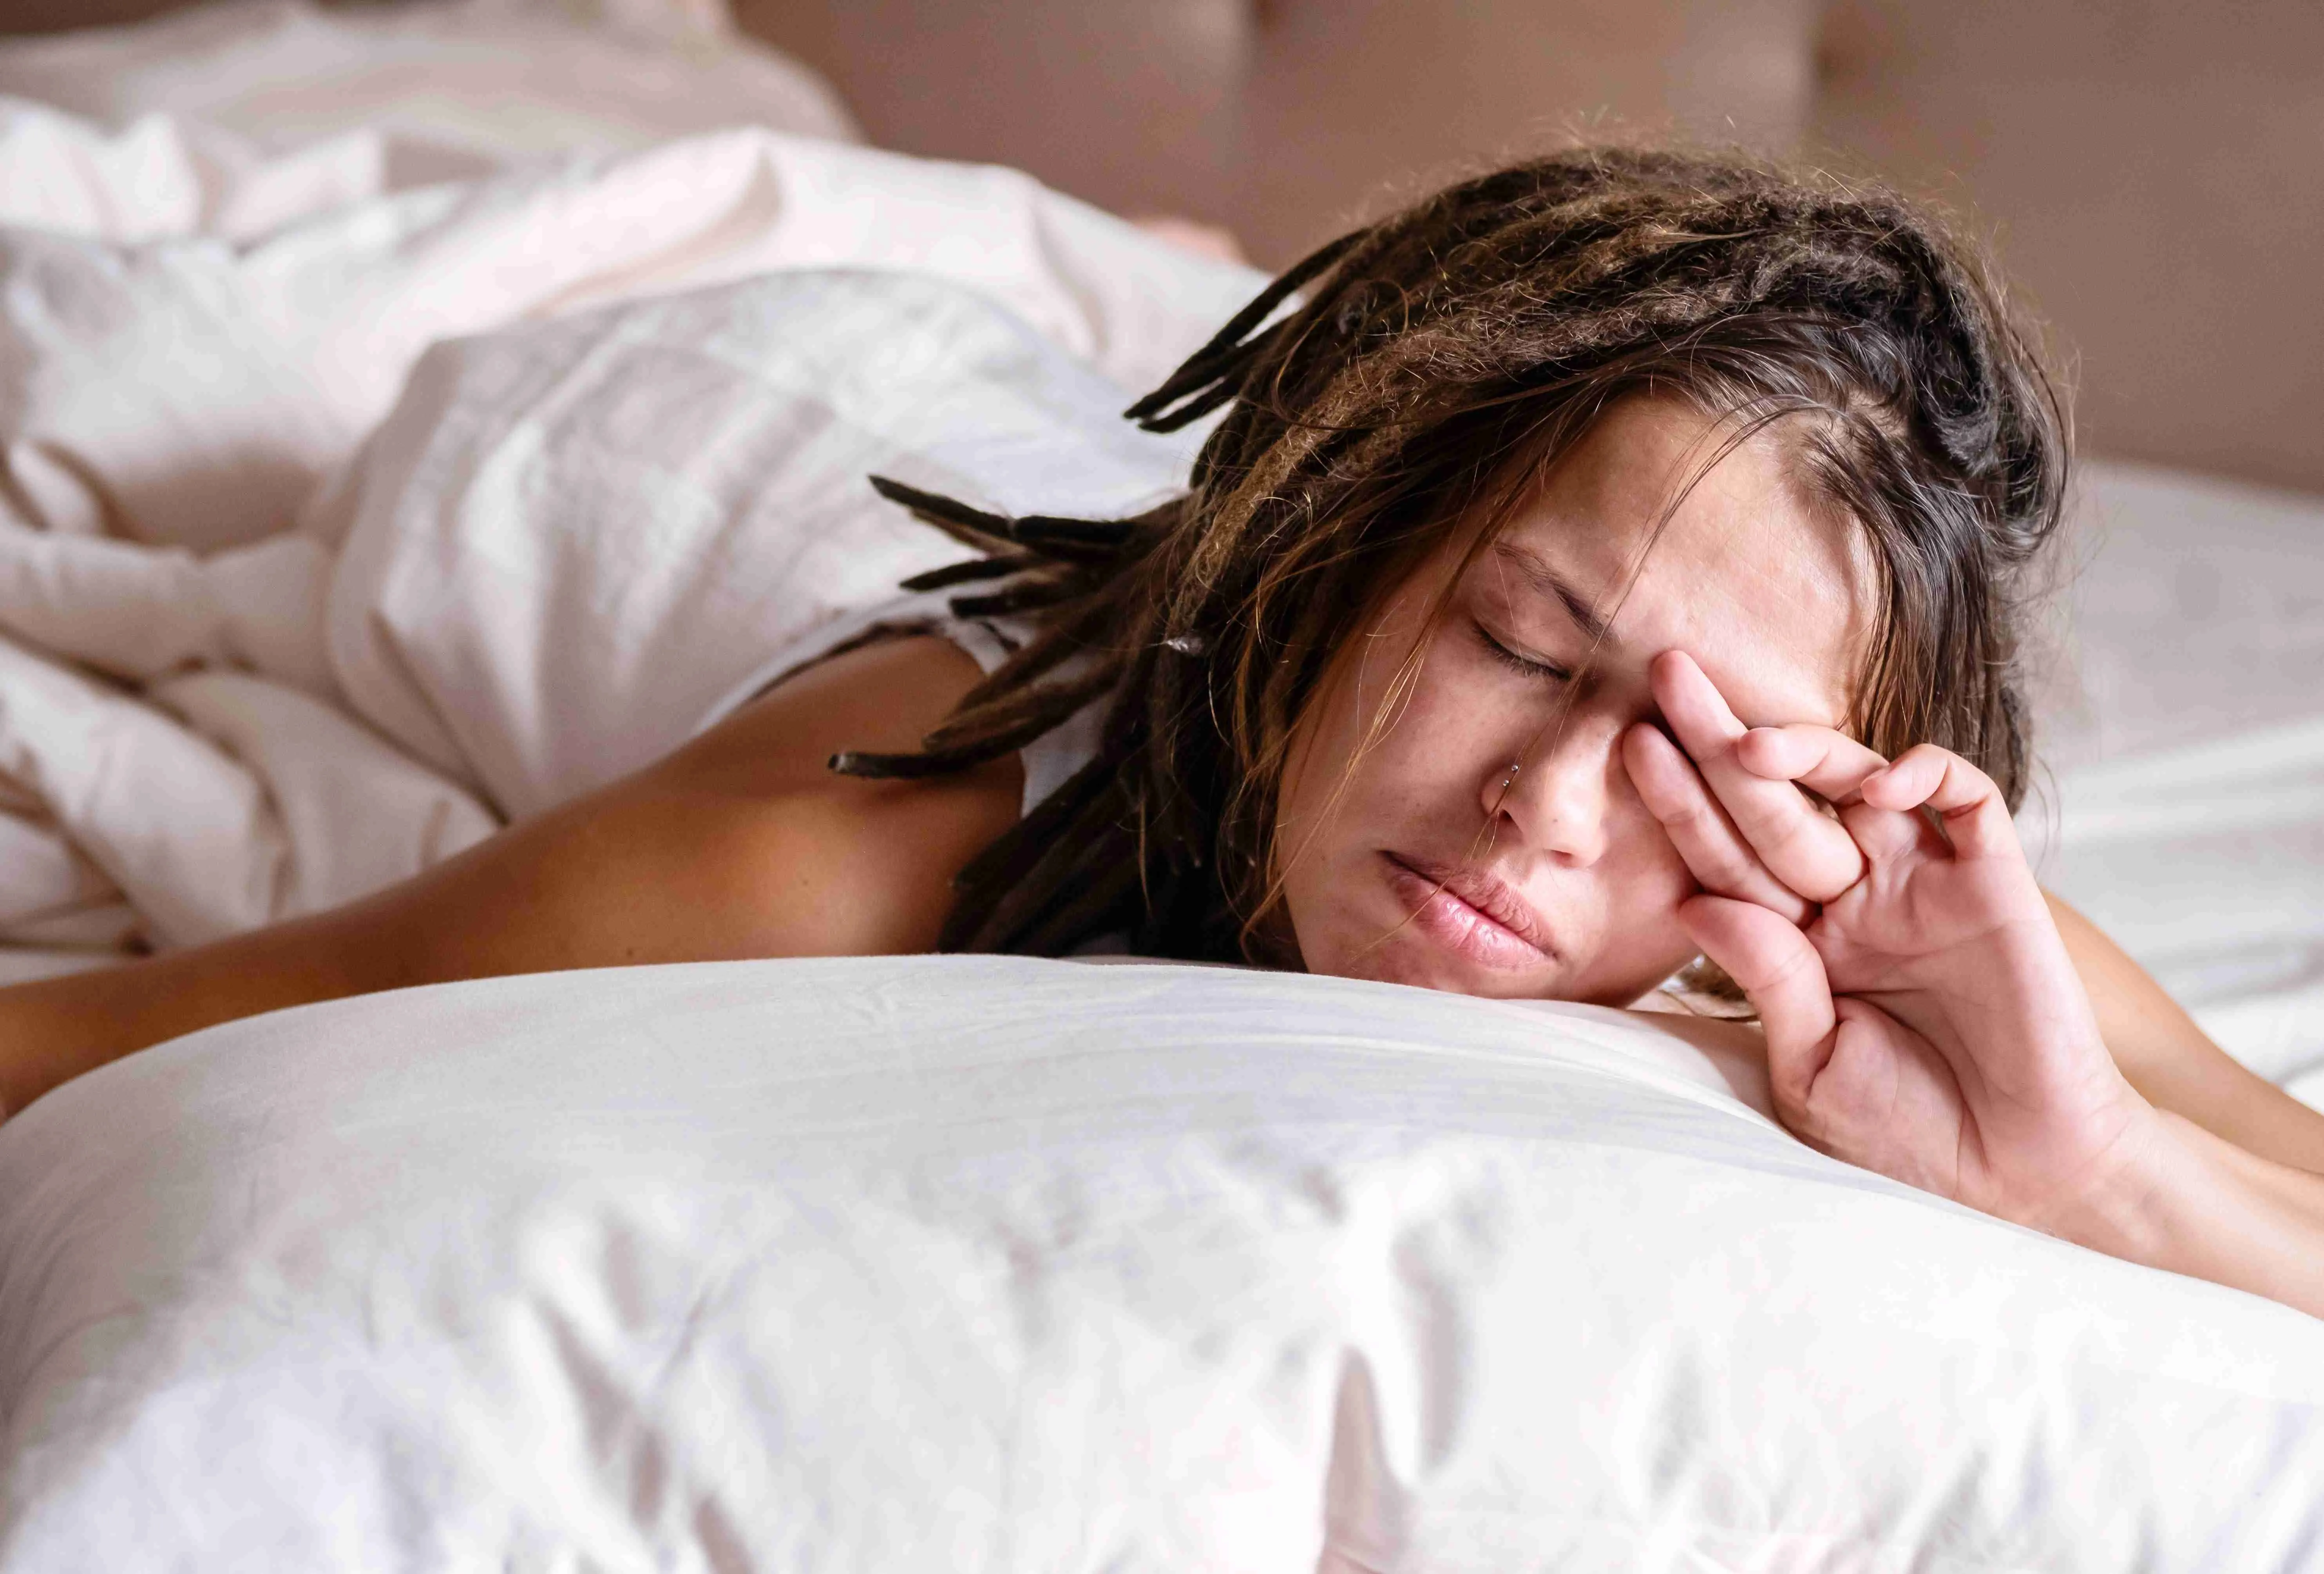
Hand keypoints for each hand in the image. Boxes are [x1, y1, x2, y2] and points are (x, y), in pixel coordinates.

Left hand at [1621, 650, 2163, 1239]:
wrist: (2019, 1170)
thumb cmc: (1910, 1128)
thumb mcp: (1814, 1065)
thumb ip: (1768, 981)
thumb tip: (1695, 904)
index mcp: (1796, 939)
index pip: (1724, 856)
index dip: (1681, 803)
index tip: (1632, 746)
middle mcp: (1852, 895)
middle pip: (1774, 803)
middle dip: (1720, 740)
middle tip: (1668, 672)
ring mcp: (1921, 882)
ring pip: (1856, 782)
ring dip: (1805, 751)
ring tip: (1749, 744)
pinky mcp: (1994, 881)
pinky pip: (1964, 800)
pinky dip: (1926, 774)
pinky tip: (1881, 778)